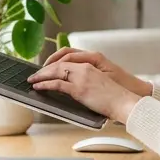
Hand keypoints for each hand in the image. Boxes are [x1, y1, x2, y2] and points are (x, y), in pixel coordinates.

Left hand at [27, 58, 143, 123]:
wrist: (126, 102)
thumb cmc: (116, 96)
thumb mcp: (101, 81)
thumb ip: (88, 79)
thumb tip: (74, 85)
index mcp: (91, 64)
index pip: (67, 57)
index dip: (54, 61)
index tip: (46, 67)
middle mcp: (85, 68)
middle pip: (59, 62)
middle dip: (44, 68)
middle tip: (35, 74)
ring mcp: (82, 78)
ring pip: (56, 71)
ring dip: (41, 75)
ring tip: (33, 80)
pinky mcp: (79, 89)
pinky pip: (57, 84)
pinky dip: (45, 84)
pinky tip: (38, 86)